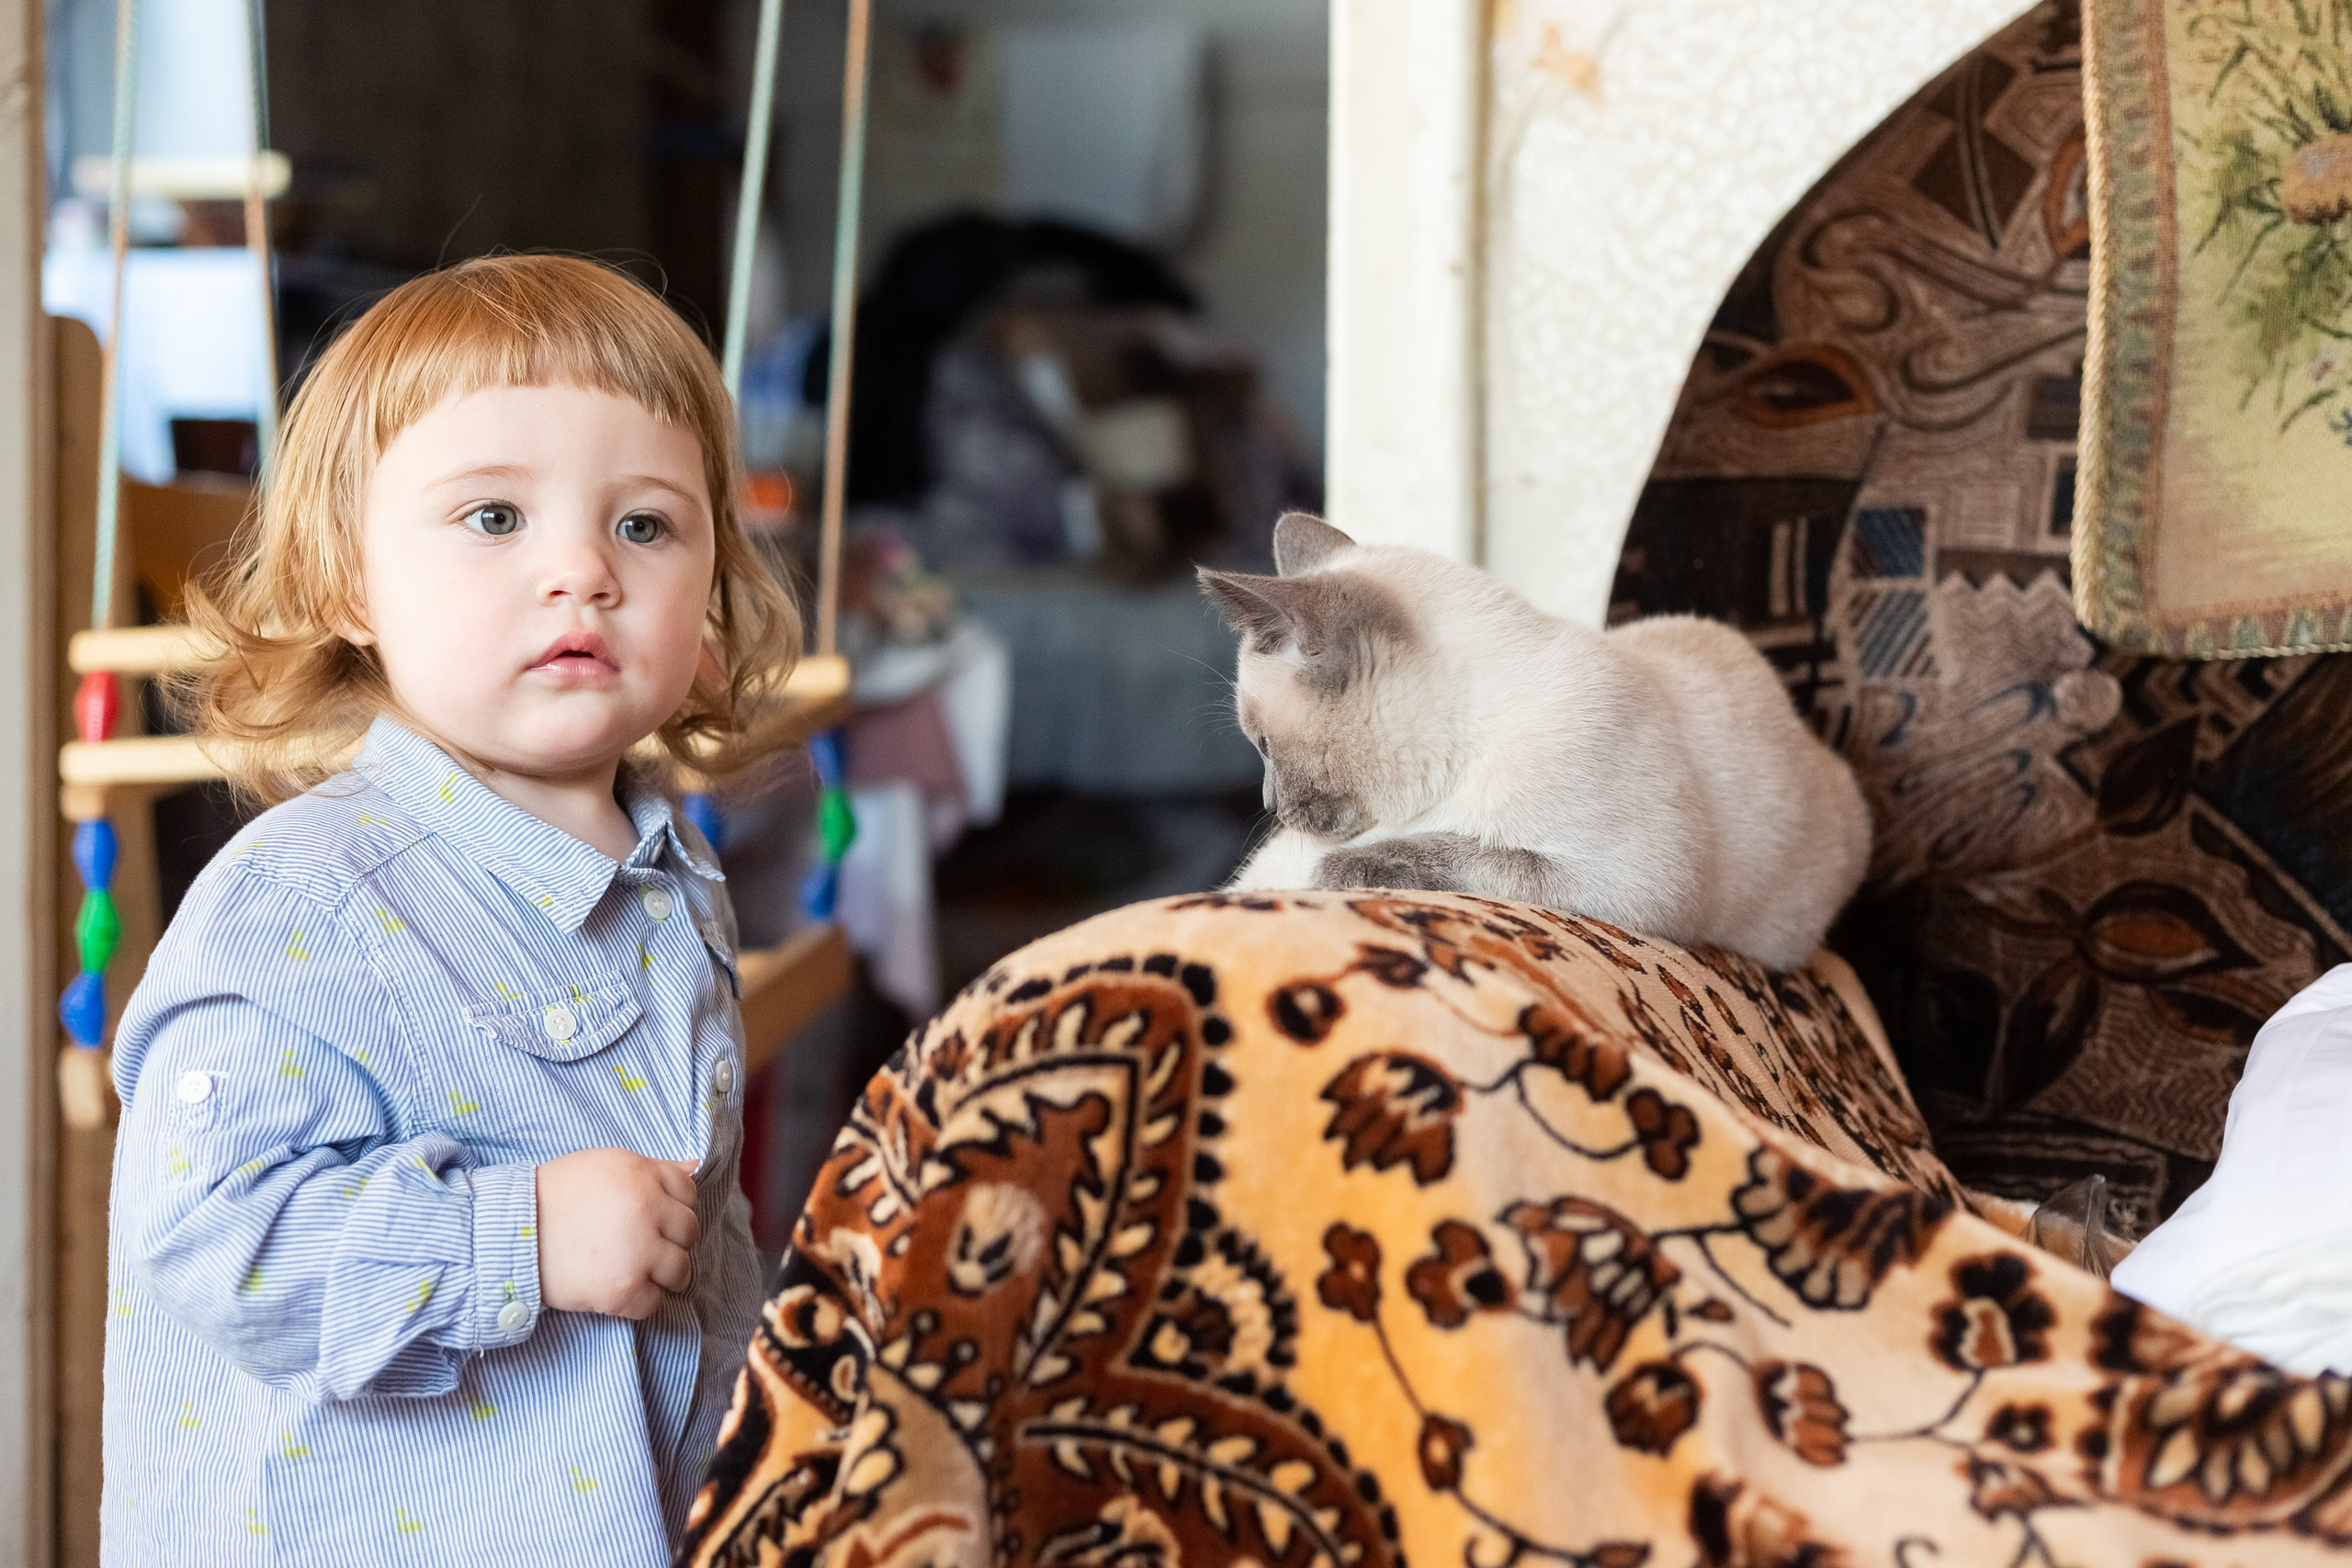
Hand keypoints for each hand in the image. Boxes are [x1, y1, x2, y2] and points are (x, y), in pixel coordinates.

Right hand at [535, 1149, 700, 1319]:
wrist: (510, 1233)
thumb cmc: (555, 1195)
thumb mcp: (605, 1165)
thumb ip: (653, 1168)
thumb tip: (694, 1165)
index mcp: (642, 1176)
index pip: (689, 1192)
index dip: (675, 1206)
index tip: (658, 1218)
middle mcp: (647, 1210)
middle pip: (690, 1232)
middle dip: (674, 1241)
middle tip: (648, 1247)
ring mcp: (637, 1253)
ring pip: (681, 1271)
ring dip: (665, 1275)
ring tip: (639, 1272)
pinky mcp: (622, 1290)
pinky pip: (654, 1304)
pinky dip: (640, 1302)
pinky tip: (621, 1290)